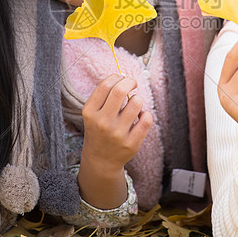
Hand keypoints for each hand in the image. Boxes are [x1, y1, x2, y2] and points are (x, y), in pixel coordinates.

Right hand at [79, 74, 152, 208]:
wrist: (101, 161)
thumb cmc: (99, 130)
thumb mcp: (93, 113)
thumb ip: (104, 96)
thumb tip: (123, 76)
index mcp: (90, 112)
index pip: (105, 85)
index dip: (117, 76)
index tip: (122, 77)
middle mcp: (102, 122)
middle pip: (120, 90)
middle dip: (130, 81)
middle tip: (133, 83)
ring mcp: (117, 134)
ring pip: (136, 102)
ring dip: (138, 99)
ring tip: (134, 105)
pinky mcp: (131, 143)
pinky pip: (147, 119)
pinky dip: (146, 114)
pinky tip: (140, 117)